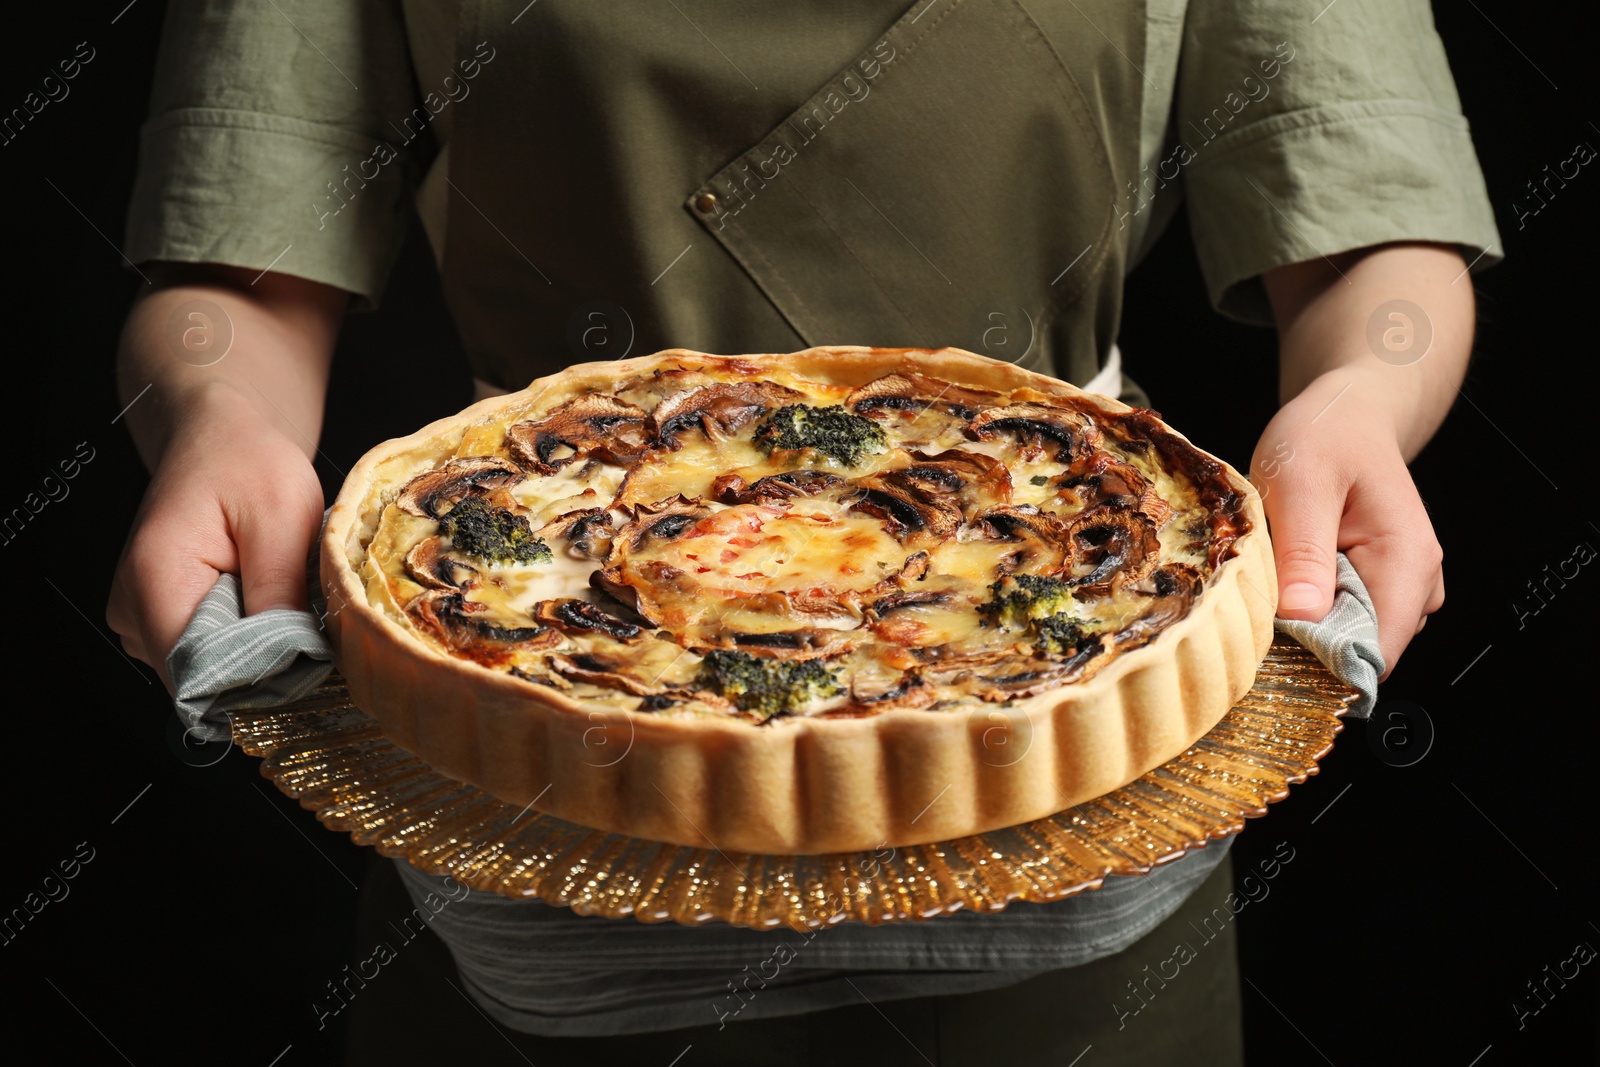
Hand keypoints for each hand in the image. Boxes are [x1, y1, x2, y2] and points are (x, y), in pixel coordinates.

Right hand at [106, 385, 324, 690]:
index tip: (307, 665)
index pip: (196, 672)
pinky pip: (207, 653)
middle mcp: (132, 606)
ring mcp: (141, 617)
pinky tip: (263, 600)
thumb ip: (279, 589)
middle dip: (262, 666)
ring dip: (255, 650)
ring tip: (281, 598)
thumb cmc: (248, 463)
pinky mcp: (159, 619)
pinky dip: (244, 638)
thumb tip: (291, 661)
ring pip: (208, 670)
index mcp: (155, 577)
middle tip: (308, 625)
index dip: (255, 682)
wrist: (220, 438)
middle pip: (202, 677)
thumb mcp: (281, 515)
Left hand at [1250, 369, 1444, 678]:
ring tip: (1278, 569)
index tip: (1271, 642)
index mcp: (1406, 563)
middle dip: (1305, 640)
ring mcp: (1399, 590)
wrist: (1345, 415)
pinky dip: (1307, 608)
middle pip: (1358, 653)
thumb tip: (1302, 618)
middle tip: (1264, 592)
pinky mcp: (1376, 590)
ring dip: (1303, 622)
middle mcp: (1416, 585)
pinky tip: (1290, 571)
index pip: (1374, 654)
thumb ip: (1303, 552)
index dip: (1320, 660)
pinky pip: (1339, 622)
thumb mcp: (1300, 484)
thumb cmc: (1325, 438)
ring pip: (1345, 641)